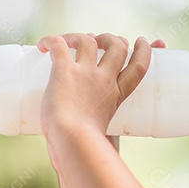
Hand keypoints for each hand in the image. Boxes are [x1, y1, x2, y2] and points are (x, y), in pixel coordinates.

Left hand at [37, 33, 165, 143]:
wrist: (74, 142)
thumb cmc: (89, 149)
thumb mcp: (107, 139)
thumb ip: (102, 139)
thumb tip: (91, 152)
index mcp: (117, 95)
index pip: (139, 67)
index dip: (145, 50)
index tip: (144, 42)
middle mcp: (105, 80)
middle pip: (116, 47)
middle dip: (111, 38)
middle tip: (100, 41)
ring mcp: (85, 73)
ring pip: (89, 40)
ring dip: (81, 36)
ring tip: (71, 40)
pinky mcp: (65, 71)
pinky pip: (59, 45)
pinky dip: (51, 39)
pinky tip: (43, 44)